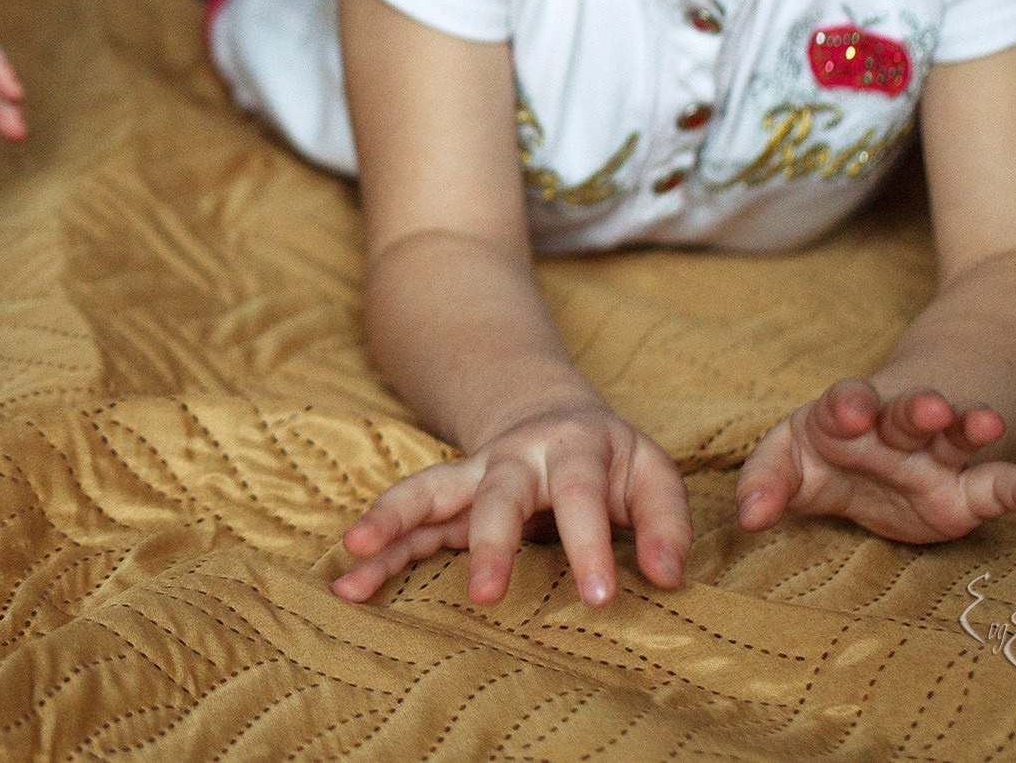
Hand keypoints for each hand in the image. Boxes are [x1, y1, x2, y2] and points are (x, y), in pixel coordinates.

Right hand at [332, 403, 690, 607]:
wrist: (550, 417)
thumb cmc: (609, 459)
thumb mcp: (651, 473)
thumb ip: (664, 522)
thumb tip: (666, 577)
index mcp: (571, 447)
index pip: (579, 496)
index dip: (589, 545)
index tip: (599, 597)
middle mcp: (513, 458)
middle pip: (497, 493)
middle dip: (491, 542)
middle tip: (487, 595)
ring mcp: (473, 479)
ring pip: (427, 494)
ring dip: (392, 524)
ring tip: (355, 558)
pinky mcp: (448, 505)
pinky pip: (408, 525)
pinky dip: (379, 550)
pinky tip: (349, 583)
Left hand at [736, 378, 1015, 543]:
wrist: (872, 458)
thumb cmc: (820, 457)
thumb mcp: (786, 464)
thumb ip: (764, 484)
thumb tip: (747, 518)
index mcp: (842, 414)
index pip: (845, 400)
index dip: (849, 404)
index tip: (850, 412)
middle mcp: (894, 429)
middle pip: (909, 411)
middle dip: (918, 408)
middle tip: (930, 407)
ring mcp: (935, 457)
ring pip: (957, 435)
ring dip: (972, 427)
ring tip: (989, 424)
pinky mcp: (966, 493)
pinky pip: (998, 487)